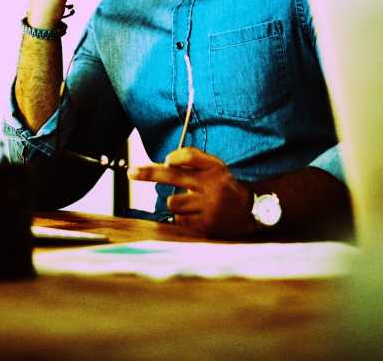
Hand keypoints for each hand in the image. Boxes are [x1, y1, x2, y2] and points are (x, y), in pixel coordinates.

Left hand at [128, 147, 255, 238]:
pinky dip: (183, 217)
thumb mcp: (215, 166)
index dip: (175, 157)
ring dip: (176, 202)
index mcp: (214, 168)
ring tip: (191, 203)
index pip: (190, 156)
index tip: (165, 161)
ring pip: (173, 202)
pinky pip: (180, 220)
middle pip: (173, 176)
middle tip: (131, 172)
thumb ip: (193, 159)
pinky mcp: (206, 225)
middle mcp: (212, 185)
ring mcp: (209, 206)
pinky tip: (196, 215)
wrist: (251, 211)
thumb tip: (166, 161)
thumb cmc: (225, 185)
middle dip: (149, 173)